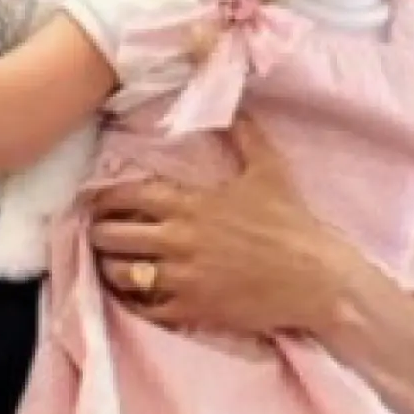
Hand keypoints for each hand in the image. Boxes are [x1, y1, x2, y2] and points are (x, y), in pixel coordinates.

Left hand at [87, 113, 348, 332]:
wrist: (318, 279)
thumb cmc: (293, 223)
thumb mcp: (269, 169)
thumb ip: (244, 135)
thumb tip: (235, 103)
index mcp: (190, 204)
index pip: (124, 196)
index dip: (102, 198)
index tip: (94, 201)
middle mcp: (178, 240)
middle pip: (112, 237)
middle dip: (98, 233)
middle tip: (97, 233)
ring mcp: (184, 278)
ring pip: (122, 275)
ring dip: (110, 268)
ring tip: (110, 264)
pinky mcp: (194, 309)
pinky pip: (146, 309)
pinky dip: (134, 302)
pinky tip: (136, 296)